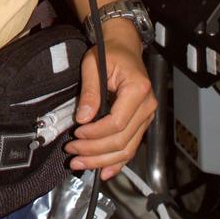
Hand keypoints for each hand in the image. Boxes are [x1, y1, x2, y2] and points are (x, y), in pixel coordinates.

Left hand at [65, 21, 156, 179]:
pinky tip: (104, 172)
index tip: (76, 134)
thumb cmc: (110, 52)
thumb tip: (83, 119)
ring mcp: (146, 116)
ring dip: (102, 161)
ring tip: (80, 163)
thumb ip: (89, 92)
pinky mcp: (141, 123)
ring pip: (127, 148)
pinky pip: (131, 147)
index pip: (117, 123)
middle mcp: (147, 106)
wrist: (125, 46)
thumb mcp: (93, 64)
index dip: (95, 134)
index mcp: (138, 90)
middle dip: (95, 151)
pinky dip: (117, 162)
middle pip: (122, 141)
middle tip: (72, 153)